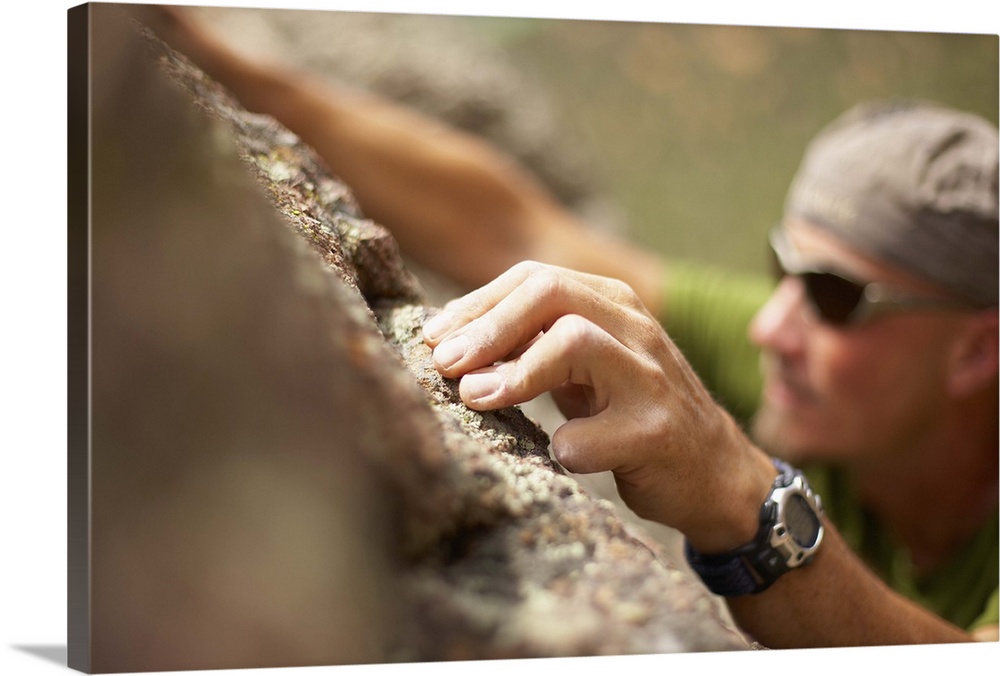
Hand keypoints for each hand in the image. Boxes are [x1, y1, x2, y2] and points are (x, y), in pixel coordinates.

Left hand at [422, 261, 774, 549]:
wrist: (715, 473)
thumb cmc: (632, 415)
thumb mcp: (586, 369)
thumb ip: (535, 345)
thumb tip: (451, 341)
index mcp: (614, 304)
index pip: (534, 278)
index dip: (476, 305)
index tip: (435, 339)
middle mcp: (635, 329)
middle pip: (551, 292)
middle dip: (487, 327)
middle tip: (446, 365)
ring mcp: (650, 377)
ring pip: (573, 341)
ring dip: (514, 372)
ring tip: (475, 398)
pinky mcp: (657, 432)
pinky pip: (591, 435)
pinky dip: (565, 447)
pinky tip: (561, 456)